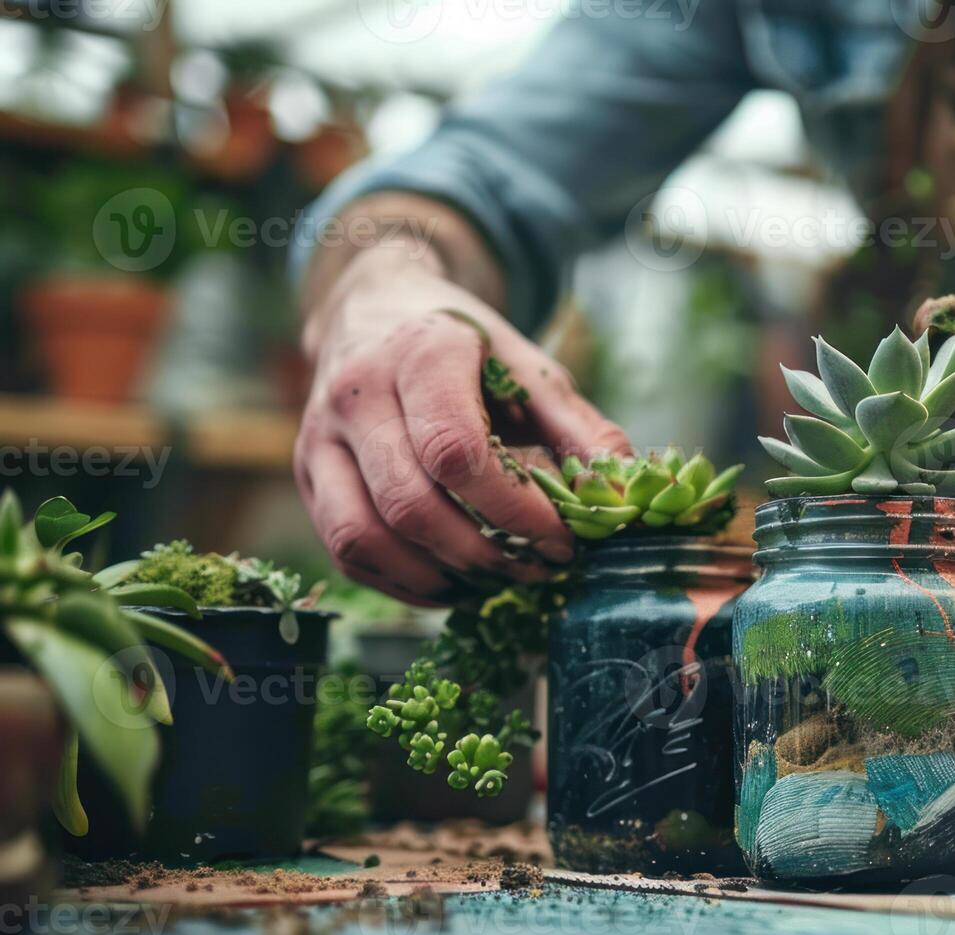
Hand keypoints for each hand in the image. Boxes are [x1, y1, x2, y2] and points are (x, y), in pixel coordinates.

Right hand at [295, 249, 629, 603]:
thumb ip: (580, 429)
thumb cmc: (467, 347)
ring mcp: (320, 438)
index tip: (562, 539)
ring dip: (439, 577)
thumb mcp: (530, 369)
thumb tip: (624, 494)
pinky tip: (455, 581)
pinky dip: (403, 582)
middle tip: (538, 568)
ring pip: (365, 537)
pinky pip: (345, 551)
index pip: (456, 450)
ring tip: (498, 579)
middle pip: (410, 503)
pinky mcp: (308, 475)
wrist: (377, 309)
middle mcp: (357, 393)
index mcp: (422, 353)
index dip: (514, 509)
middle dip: (483, 553)